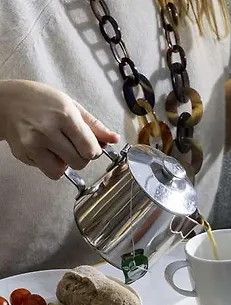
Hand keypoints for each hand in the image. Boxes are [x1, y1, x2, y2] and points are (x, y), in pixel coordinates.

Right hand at [0, 80, 119, 178]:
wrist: (5, 102)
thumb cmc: (41, 101)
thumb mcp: (72, 106)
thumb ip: (94, 126)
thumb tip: (114, 139)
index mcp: (65, 115)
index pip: (90, 149)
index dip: (94, 151)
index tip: (90, 146)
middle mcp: (48, 130)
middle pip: (79, 162)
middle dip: (81, 158)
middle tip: (74, 146)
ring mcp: (34, 143)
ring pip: (62, 171)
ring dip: (65, 164)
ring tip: (59, 148)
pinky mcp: (24, 154)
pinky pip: (48, 171)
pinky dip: (51, 165)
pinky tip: (46, 151)